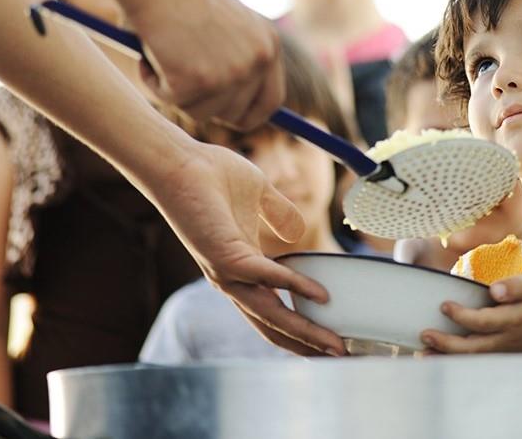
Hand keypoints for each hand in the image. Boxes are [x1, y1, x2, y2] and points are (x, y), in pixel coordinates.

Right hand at [128, 0, 284, 129]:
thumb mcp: (227, 27)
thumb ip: (236, 61)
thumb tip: (232, 105)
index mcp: (269, 45)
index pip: (271, 101)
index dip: (249, 115)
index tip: (229, 119)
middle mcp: (256, 61)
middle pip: (233, 114)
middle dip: (204, 103)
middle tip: (179, 75)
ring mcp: (229, 74)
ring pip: (198, 111)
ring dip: (175, 91)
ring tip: (162, 53)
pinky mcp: (195, 81)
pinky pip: (169, 100)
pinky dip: (153, 81)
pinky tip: (150, 51)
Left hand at [148, 141, 345, 355]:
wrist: (181, 163)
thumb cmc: (213, 175)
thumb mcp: (260, 196)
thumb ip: (280, 215)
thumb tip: (296, 232)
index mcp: (243, 269)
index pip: (274, 312)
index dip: (302, 330)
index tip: (331, 341)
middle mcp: (234, 279)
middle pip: (275, 326)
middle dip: (309, 345)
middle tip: (341, 359)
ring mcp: (228, 273)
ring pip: (272, 314)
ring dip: (305, 332)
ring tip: (334, 344)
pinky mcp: (226, 257)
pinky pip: (267, 277)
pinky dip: (294, 286)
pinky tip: (319, 296)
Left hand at [420, 273, 521, 353]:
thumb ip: (517, 285)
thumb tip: (494, 290)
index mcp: (514, 320)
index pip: (484, 321)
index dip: (462, 316)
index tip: (444, 305)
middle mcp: (507, 341)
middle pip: (473, 347)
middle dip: (446, 344)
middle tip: (424, 335)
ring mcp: (505, 352)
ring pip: (473, 360)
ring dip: (446, 358)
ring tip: (421, 355)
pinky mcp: (503, 357)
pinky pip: (477, 363)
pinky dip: (456, 362)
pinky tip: (437, 359)